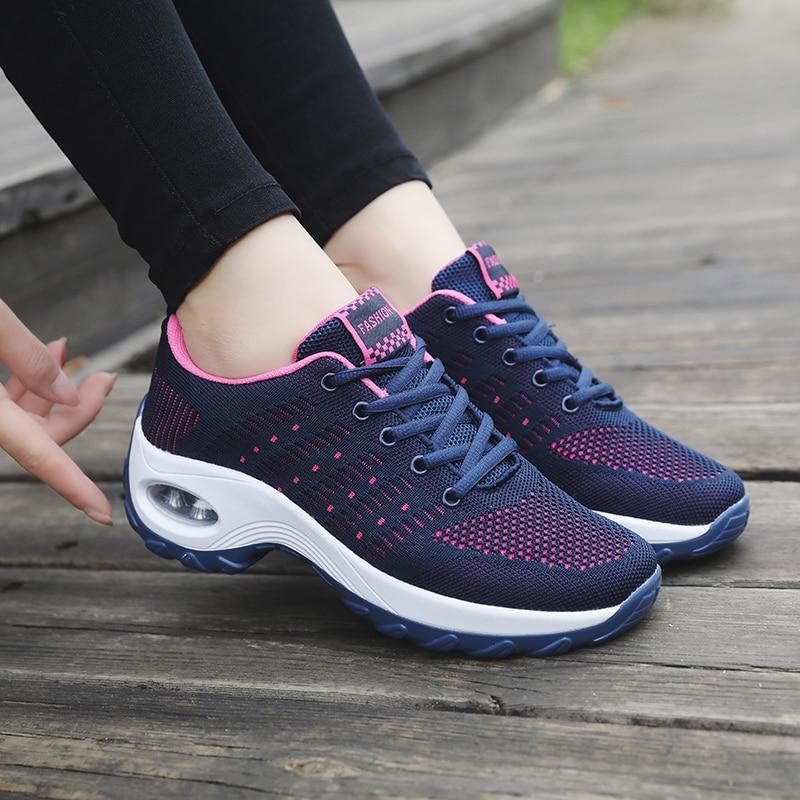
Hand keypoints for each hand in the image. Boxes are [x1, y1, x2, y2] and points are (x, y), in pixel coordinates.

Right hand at [0, 299, 116, 524]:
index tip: (101, 513)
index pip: (37, 456)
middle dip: (77, 409)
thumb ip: (26, 358)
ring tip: (67, 351)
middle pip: (37, 435)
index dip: (74, 486)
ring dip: (50, 391)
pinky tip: (44, 353)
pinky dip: (24, 382)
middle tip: (104, 378)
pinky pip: (2, 403)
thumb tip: (68, 396)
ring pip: (20, 418)